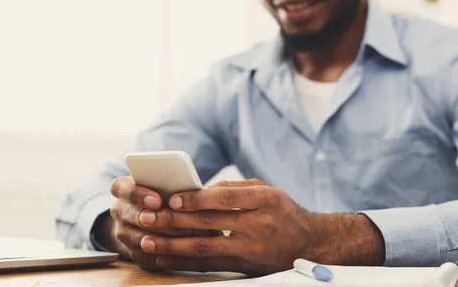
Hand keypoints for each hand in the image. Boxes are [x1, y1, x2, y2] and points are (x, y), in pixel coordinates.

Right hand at [107, 176, 216, 271]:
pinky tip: (188, 250)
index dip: (138, 195)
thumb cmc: (159, 194)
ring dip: (168, 238)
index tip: (157, 201)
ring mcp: (123, 233)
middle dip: (159, 220)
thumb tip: (196, 191)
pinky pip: (149, 255)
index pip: (122, 189)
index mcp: (122, 189)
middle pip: (134, 216)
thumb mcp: (161, 184)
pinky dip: (169, 253)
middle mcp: (118, 210)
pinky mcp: (132, 252)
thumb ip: (171, 186)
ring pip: (142, 238)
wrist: (143, 218)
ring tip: (192, 236)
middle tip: (182, 222)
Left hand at [137, 180, 384, 275]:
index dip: (195, 200)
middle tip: (147, 219)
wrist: (310, 243)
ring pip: (205, 248)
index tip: (171, 199)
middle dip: (174, 222)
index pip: (224, 198)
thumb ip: (235, 189)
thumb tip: (198, 191)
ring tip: (148, 242)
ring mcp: (253, 249)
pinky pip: (210, 265)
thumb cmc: (283, 211)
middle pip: (209, 224)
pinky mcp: (246, 267)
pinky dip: (184, 263)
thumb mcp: (267, 190)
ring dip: (173, 246)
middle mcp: (259, 225)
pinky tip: (165, 259)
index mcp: (265, 200)